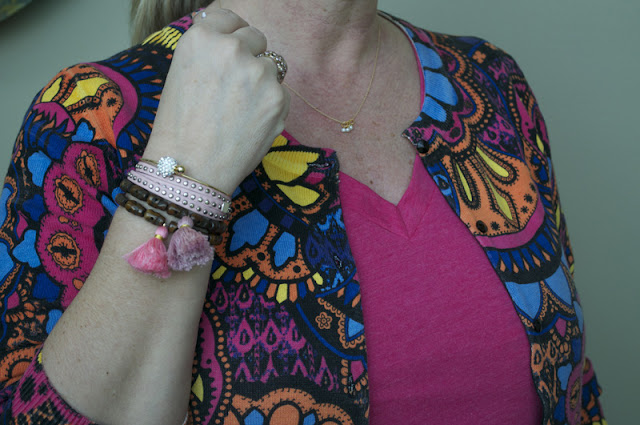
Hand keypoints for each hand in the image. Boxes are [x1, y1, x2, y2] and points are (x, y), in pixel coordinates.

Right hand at [144, 5, 289, 194]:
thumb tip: (233, 38)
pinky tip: (251, 124)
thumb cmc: (180, 126)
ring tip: (240, 110)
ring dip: (263, 82)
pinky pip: (282, 93)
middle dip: (250, 56)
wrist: (191, 167)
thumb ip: (209, 51)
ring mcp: (258, 73)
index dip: (232, 35)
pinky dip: (271, 106)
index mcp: (201, 38)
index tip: (232, 50)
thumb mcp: (181, 74)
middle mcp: (232, 49)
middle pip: (256, 37)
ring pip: (273, 66)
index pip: (230, 18)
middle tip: (236, 87)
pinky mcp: (278, 98)